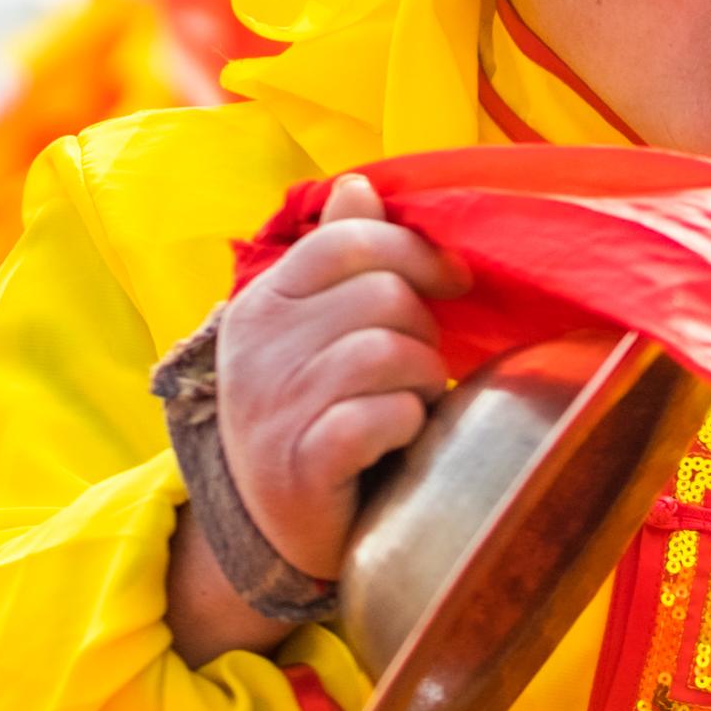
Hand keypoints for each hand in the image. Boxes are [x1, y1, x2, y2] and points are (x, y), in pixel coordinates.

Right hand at [217, 173, 467, 576]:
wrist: (275, 525)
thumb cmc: (314, 414)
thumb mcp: (316, 329)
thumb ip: (338, 255)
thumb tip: (359, 185)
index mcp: (264, 302)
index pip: (347, 241)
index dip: (416, 253)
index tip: (452, 282)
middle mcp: (258, 347)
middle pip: (382, 295)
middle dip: (422, 331)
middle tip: (415, 369)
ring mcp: (275, 406)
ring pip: (390, 352)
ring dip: (422, 380)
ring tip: (408, 404)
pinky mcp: (302, 464)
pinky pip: (384, 415)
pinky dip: (408, 424)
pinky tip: (397, 438)